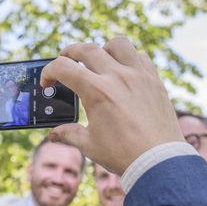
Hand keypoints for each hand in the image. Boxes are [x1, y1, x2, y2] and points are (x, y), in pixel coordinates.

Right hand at [40, 36, 183, 175]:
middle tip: (64, 61)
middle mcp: (117, 77)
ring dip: (103, 49)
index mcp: (97, 92)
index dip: (49, 72)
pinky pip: (140, 56)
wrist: (159, 161)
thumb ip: (69, 133)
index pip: (63, 68)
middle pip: (87, 49)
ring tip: (99, 61)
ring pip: (118, 44)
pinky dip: (128, 58)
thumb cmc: (123, 154)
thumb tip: (54, 133)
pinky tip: (123, 72)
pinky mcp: (154, 81)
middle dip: (69, 53)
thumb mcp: (89, 145)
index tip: (47, 82)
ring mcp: (138, 76)